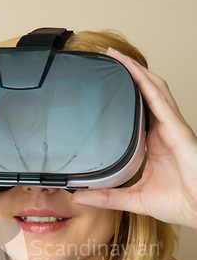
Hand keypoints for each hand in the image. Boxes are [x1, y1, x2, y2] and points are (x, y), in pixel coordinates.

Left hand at [71, 47, 196, 228]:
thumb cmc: (178, 202)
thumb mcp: (132, 198)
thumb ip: (106, 197)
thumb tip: (80, 197)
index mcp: (153, 145)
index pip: (136, 113)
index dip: (123, 97)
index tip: (103, 89)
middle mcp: (161, 131)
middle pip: (145, 94)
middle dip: (128, 75)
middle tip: (106, 61)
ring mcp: (170, 127)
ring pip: (152, 89)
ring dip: (135, 70)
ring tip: (115, 56)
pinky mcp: (176, 127)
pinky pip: (158, 99)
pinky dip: (144, 82)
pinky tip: (131, 70)